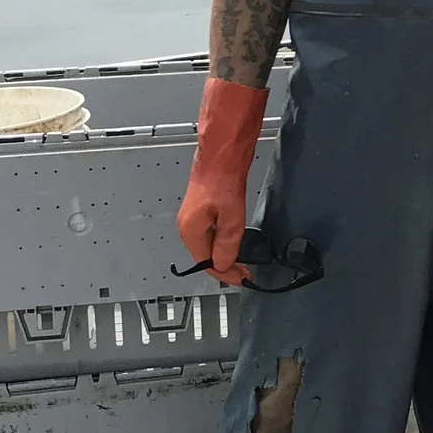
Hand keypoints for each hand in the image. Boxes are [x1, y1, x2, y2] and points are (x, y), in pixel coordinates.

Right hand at [177, 78, 265, 285]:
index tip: (242, 279)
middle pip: (205, 256)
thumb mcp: (231, 217)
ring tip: (241, 262)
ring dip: (224, 255)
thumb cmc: (222, 179)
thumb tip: (225, 264)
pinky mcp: (202, 209)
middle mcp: (188, 226)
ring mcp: (194, 217)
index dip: (226, 274)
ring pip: (208, 245)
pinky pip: (210, 234)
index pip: (207, 263)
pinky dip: (222, 242)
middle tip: (244, 273)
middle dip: (225, 267)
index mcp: (191, 230)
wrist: (221, 153)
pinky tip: (233, 242)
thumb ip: (228, 244)